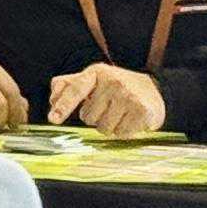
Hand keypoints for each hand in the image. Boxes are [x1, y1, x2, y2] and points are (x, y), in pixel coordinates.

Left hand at [47, 63, 168, 136]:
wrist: (153, 89)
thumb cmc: (115, 87)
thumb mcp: (92, 80)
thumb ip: (68, 86)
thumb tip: (52, 100)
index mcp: (96, 73)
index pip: (75, 90)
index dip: (63, 106)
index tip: (53, 119)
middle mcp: (113, 82)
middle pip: (88, 118)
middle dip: (96, 118)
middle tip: (109, 108)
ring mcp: (128, 96)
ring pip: (104, 129)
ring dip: (110, 127)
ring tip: (120, 114)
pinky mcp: (142, 111)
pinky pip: (121, 134)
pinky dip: (124, 132)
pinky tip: (131, 120)